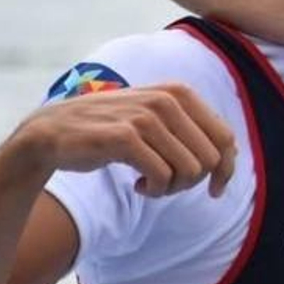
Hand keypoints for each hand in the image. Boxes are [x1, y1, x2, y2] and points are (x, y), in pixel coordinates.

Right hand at [17, 84, 236, 196]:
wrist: (51, 133)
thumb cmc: (110, 132)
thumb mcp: (155, 120)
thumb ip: (192, 130)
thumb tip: (232, 155)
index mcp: (179, 93)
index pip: (226, 138)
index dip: (226, 170)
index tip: (215, 190)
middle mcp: (166, 100)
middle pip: (209, 159)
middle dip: (193, 182)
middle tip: (167, 184)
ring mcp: (145, 117)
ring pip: (189, 170)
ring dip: (171, 188)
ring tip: (150, 184)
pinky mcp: (124, 137)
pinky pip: (161, 177)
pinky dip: (153, 190)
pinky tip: (137, 186)